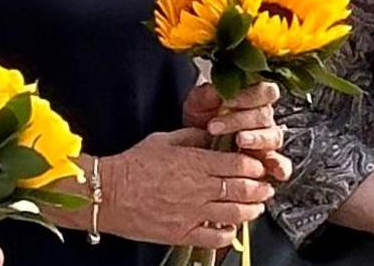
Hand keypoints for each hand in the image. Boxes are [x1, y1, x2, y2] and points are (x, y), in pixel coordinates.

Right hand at [101, 128, 273, 248]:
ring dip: (251, 209)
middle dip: (260, 188)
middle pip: (243, 189)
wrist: (108, 193)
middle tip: (264, 186)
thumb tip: (209, 136)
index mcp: (195, 162)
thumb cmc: (131, 166)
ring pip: (235, 214)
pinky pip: (216, 236)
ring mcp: (192, 212)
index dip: (254, 165)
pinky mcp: (183, 232)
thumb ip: (191, 137)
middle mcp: (198, 188)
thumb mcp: (163, 140)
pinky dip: (229, 233)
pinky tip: (231, 227)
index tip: (258, 165)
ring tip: (256, 206)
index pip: (238, 164)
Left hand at [183, 82, 292, 180]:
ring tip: (239, 140)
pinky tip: (273, 170)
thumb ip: (207, 95)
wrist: (194, 146)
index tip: (227, 102)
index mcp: (253, 98)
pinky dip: (279, 166)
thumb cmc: (200, 120)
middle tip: (216, 126)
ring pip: (273, 136)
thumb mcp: (198, 104)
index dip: (248, 96)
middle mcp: (263, 118)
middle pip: (265, 115)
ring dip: (257, 138)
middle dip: (240, 120)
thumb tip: (216, 89)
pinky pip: (281, 164)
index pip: (264, 91)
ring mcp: (267, 140)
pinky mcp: (267, 161)